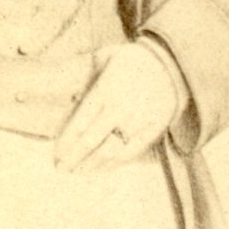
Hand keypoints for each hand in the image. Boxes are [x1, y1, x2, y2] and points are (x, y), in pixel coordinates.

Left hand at [54, 41, 178, 172]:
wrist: (172, 64)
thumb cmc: (131, 60)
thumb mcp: (104, 57)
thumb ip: (84, 73)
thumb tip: (63, 90)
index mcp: (106, 89)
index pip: (80, 122)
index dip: (66, 141)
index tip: (56, 154)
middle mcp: (120, 107)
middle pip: (91, 140)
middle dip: (74, 157)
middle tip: (61, 169)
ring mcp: (138, 120)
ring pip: (110, 150)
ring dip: (92, 163)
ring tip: (78, 171)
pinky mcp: (153, 130)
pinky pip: (131, 152)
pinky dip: (114, 163)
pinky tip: (102, 168)